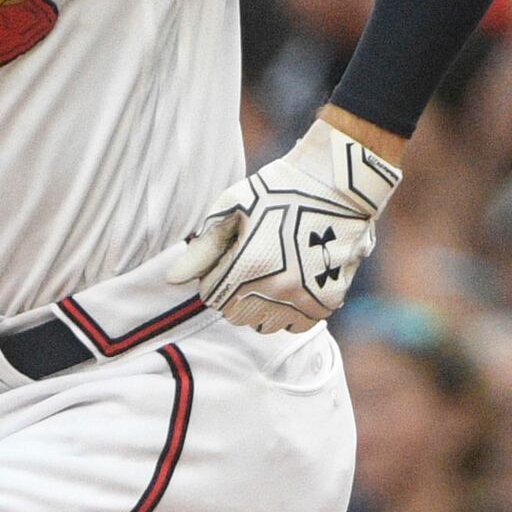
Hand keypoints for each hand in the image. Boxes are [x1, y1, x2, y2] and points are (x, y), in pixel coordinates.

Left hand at [162, 113, 400, 332]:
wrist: (337, 185)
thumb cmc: (278, 190)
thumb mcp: (233, 208)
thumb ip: (203, 249)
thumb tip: (173, 280)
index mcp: (248, 266)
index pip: (211, 296)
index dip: (214, 277)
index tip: (227, 258)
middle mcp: (276, 289)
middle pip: (235, 315)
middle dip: (233, 294)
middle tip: (249, 266)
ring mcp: (304, 298)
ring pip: (265, 324)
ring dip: (261, 306)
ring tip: (272, 275)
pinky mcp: (327, 301)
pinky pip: (297, 326)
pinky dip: (290, 312)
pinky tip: (292, 286)